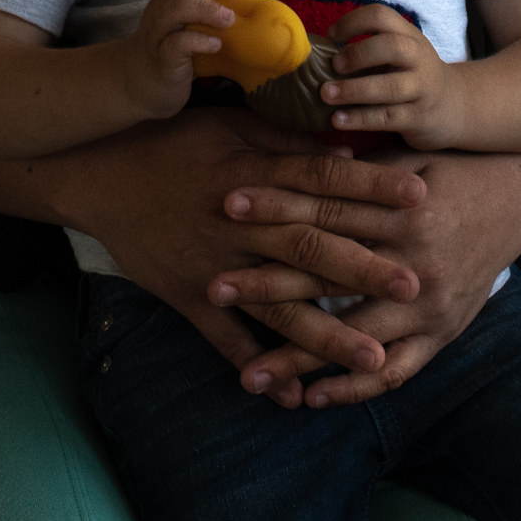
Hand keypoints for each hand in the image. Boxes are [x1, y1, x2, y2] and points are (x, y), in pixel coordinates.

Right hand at [53, 105, 429, 408]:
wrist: (98, 174)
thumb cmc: (170, 140)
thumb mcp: (229, 124)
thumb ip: (283, 137)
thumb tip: (342, 142)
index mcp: (254, 172)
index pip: (322, 178)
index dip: (371, 185)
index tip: (421, 193)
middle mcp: (240, 224)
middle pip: (311, 247)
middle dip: (365, 269)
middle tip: (415, 285)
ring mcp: (215, 265)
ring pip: (279, 305)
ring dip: (327, 335)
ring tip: (373, 358)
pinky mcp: (189, 297)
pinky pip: (226, 341)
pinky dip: (257, 367)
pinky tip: (290, 396)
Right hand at [118, 0, 248, 117]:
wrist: (140, 82)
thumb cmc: (174, 45)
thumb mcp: (188, 19)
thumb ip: (209, 3)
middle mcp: (162, 5)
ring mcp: (159, 31)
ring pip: (176, 7)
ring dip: (207, 8)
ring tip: (229, 19)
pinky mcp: (162, 57)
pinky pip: (177, 43)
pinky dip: (199, 41)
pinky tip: (216, 45)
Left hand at [211, 144, 520, 407]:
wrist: (519, 188)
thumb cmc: (453, 165)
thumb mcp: (407, 155)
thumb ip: (355, 168)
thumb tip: (289, 154)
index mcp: (403, 213)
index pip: (325, 209)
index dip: (274, 206)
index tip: (226, 205)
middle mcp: (415, 264)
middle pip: (328, 278)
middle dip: (267, 286)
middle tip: (215, 290)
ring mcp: (430, 306)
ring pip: (355, 338)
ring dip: (300, 359)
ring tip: (250, 376)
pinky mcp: (443, 331)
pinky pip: (396, 370)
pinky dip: (354, 386)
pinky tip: (311, 398)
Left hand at [319, 4, 464, 149]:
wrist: (454, 106)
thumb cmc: (411, 76)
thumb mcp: (399, 55)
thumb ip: (368, 49)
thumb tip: (316, 52)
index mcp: (408, 35)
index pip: (381, 15)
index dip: (353, 22)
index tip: (331, 37)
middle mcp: (418, 58)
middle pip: (391, 46)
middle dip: (359, 54)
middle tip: (333, 65)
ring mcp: (422, 89)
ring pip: (390, 87)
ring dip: (354, 90)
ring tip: (326, 94)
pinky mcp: (419, 118)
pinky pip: (388, 117)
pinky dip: (361, 119)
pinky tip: (338, 120)